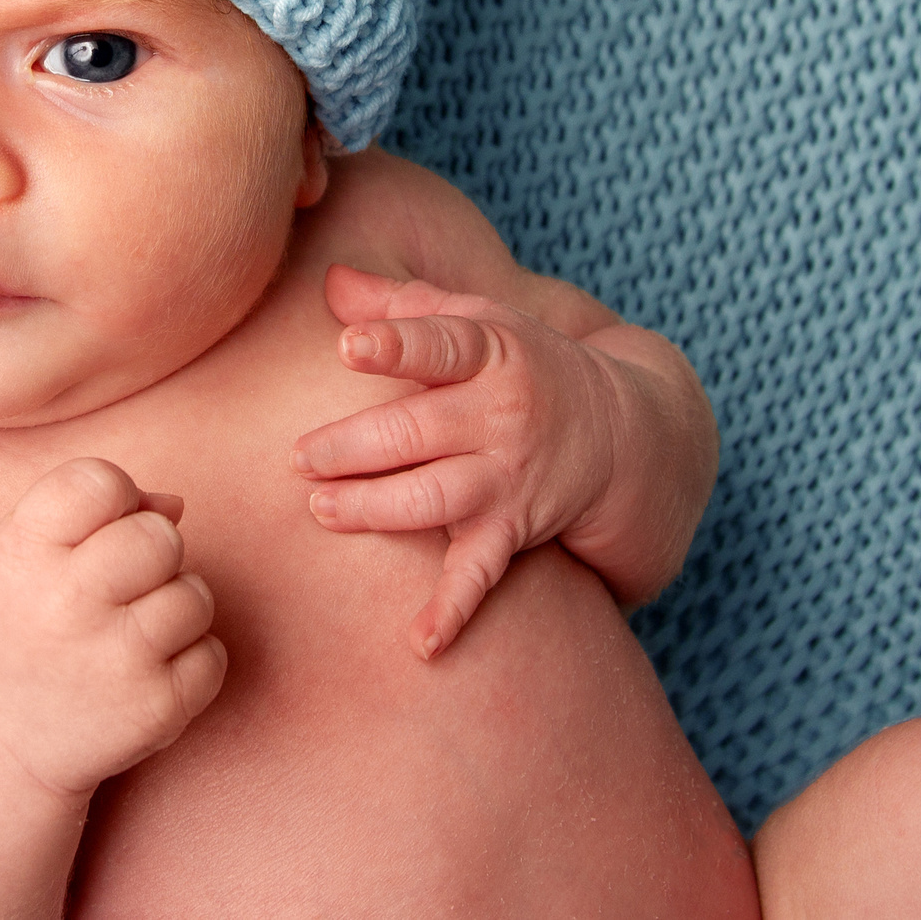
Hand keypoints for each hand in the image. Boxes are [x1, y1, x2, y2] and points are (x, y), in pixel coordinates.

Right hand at [0, 459, 227, 802]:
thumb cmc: (18, 631)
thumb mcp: (19, 558)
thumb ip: (87, 511)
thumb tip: (175, 505)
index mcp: (22, 554)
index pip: (99, 481)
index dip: (115, 498)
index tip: (99, 532)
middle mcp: (66, 604)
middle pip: (160, 536)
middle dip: (154, 553)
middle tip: (122, 586)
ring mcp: (114, 661)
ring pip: (195, 594)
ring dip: (176, 607)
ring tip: (130, 634)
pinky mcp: (154, 710)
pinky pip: (213, 654)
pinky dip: (191, 662)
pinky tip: (145, 675)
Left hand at [291, 266, 628, 659]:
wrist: (621, 432)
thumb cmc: (523, 364)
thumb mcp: (479, 319)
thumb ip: (403, 303)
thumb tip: (330, 278)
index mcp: (492, 351)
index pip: (442, 343)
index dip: (396, 343)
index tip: (349, 347)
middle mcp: (502, 414)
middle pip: (417, 431)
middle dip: (353, 448)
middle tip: (299, 458)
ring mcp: (509, 476)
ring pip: (434, 498)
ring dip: (376, 508)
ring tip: (322, 510)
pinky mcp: (516, 529)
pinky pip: (481, 573)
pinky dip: (453, 610)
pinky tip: (420, 642)